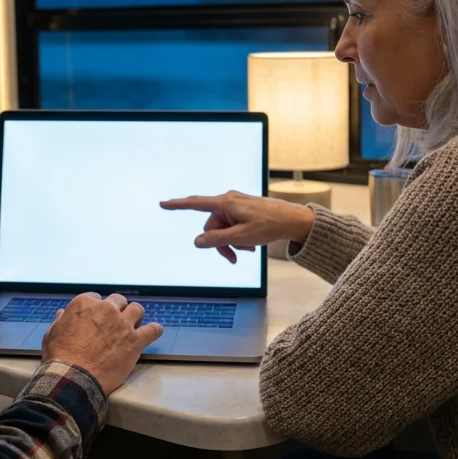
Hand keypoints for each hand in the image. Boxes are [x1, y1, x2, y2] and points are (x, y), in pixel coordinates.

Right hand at [42, 293, 162, 394]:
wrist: (73, 378)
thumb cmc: (59, 357)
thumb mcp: (52, 334)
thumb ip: (61, 321)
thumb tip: (62, 314)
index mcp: (85, 304)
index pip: (96, 298)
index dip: (97, 309)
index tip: (97, 319)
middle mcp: (106, 309)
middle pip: (118, 301)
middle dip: (117, 310)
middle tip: (115, 324)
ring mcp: (122, 324)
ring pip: (137, 309)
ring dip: (135, 317)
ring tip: (133, 326)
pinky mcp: (135, 340)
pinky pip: (153, 330)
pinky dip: (154, 330)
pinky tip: (153, 333)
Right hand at [159, 191, 314, 262]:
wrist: (294, 220)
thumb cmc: (270, 225)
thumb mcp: (242, 237)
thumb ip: (217, 240)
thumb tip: (197, 241)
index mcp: (226, 203)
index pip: (196, 204)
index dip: (178, 205)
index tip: (163, 204)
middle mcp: (228, 201)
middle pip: (211, 225)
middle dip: (220, 242)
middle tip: (235, 257)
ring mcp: (236, 205)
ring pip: (223, 228)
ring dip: (231, 242)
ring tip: (247, 250)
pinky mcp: (243, 210)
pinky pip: (232, 226)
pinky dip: (238, 237)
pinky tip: (250, 245)